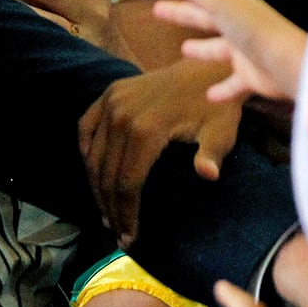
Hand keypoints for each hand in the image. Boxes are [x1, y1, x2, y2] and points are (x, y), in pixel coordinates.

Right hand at [78, 59, 241, 242]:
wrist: (207, 68)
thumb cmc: (216, 106)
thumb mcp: (222, 131)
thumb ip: (212, 155)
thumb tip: (208, 175)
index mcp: (146, 128)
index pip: (128, 183)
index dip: (127, 214)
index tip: (130, 238)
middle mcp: (121, 115)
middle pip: (107, 174)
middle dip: (111, 209)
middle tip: (118, 234)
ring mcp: (112, 101)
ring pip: (93, 156)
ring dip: (96, 188)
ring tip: (106, 214)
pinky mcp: (109, 93)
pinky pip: (86, 128)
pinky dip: (86, 153)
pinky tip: (94, 176)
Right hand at [147, 0, 305, 102]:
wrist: (286, 63)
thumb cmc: (252, 28)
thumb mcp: (216, 0)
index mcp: (231, 0)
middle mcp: (238, 22)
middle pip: (204, 14)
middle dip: (182, 11)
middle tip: (157, 10)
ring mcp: (245, 49)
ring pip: (217, 47)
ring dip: (202, 48)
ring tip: (183, 50)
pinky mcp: (251, 75)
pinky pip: (232, 82)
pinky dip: (222, 88)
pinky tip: (209, 96)